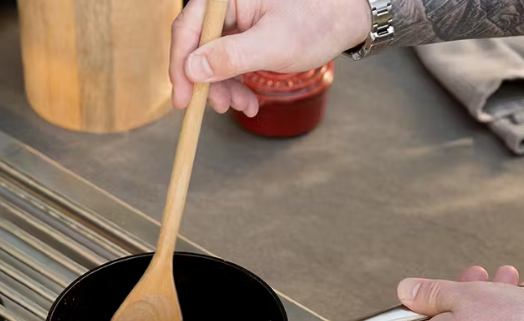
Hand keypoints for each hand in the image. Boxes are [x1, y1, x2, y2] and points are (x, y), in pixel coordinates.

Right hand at [170, 0, 371, 114]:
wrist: (342, 22)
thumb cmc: (314, 23)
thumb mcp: (273, 44)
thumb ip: (231, 56)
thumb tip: (193, 70)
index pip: (188, 28)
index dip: (181, 65)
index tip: (183, 100)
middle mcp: (226, 8)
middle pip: (198, 48)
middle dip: (208, 83)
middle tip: (220, 108)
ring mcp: (235, 25)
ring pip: (213, 62)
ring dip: (225, 90)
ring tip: (245, 107)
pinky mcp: (244, 40)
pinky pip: (229, 67)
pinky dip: (237, 88)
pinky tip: (250, 103)